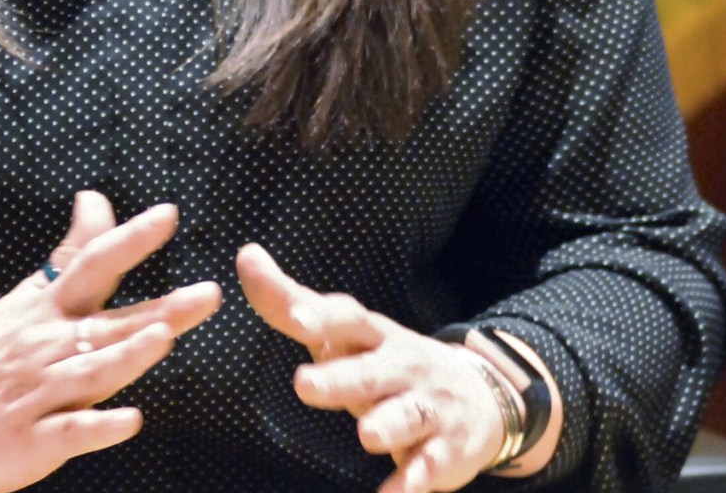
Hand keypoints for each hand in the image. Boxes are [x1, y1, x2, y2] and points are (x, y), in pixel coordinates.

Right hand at [0, 192, 222, 492]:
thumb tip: (95, 198)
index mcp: (47, 309)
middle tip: (209, 294)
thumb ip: (72, 253)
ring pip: (89, 374)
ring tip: (162, 339)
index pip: (92, 265)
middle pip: (109, 324)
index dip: (130, 240)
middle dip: (160, 309)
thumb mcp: (28, 298)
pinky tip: (130, 420)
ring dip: (125, 357)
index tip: (168, 215)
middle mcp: (46, 347)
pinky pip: (69, 433)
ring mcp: (38, 395)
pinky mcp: (30, 441)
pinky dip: (98, 426)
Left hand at [236, 242, 506, 492]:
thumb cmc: (388, 363)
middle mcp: (403, 366)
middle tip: (305, 384)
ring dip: (388, 424)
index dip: (322, 317)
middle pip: (371, 371)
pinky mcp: (446, 448)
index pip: (348, 320)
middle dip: (342, 377)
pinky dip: (411, 482)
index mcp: (374, 336)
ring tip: (367, 436)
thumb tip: (245, 255)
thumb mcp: (346, 333)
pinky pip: (428, 466)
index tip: (296, 317)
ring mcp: (429, 405)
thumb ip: (291, 301)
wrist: (479, 396)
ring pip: (408, 414)